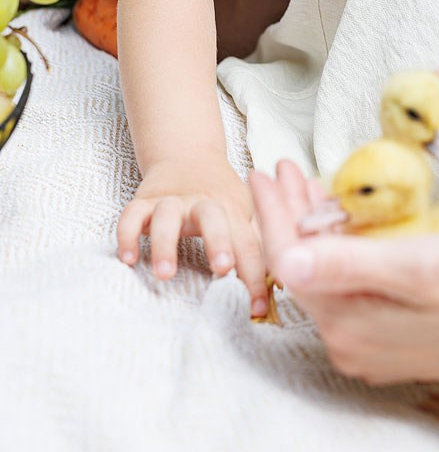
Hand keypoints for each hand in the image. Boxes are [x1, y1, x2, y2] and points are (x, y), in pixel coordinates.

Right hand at [117, 154, 270, 317]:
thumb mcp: (244, 213)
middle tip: (222, 269)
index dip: (256, 274)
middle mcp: (202, 203)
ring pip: (167, 215)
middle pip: (212, 217)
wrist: (188, 155)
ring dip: (166, 243)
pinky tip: (127, 259)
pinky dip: (127, 235)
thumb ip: (257, 245)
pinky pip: (131, 214)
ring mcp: (172, 201)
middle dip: (218, 241)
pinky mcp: (145, 200)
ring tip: (165, 274)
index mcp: (232, 210)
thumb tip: (286, 284)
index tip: (260, 307)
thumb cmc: (221, 197)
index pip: (249, 242)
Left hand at [250, 160, 438, 385]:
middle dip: (290, 214)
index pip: (291, 259)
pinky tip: (347, 221)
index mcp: (351, 323)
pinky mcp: (391, 333)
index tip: (264, 173)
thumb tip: (287, 260)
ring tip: (309, 185)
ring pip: (325, 272)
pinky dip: (340, 246)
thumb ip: (348, 264)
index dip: (274, 213)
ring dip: (314, 226)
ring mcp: (371, 340)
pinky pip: (348, 284)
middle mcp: (352, 339)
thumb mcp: (418, 265)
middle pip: (303, 265)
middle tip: (285, 169)